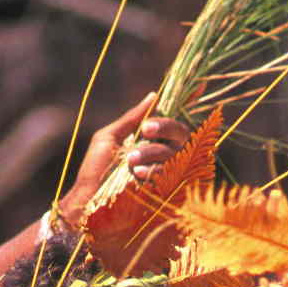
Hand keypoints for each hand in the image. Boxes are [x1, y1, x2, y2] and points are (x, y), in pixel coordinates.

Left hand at [56, 94, 190, 226]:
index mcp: (150, 140)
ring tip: (130, 161)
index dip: (188, 102)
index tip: (198, 84)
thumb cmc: (95, 171)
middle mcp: (162, 154)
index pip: (173, 119)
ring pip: (175, 152)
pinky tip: (138, 174)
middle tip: (146, 130)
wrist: (88, 202)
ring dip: (151, 152)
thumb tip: (154, 95)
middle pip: (182, 132)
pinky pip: (172, 174)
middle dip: (165, 127)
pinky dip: (154, 170)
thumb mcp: (109, 138)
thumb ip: (131, 118)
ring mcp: (166, 174)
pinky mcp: (167, 192)